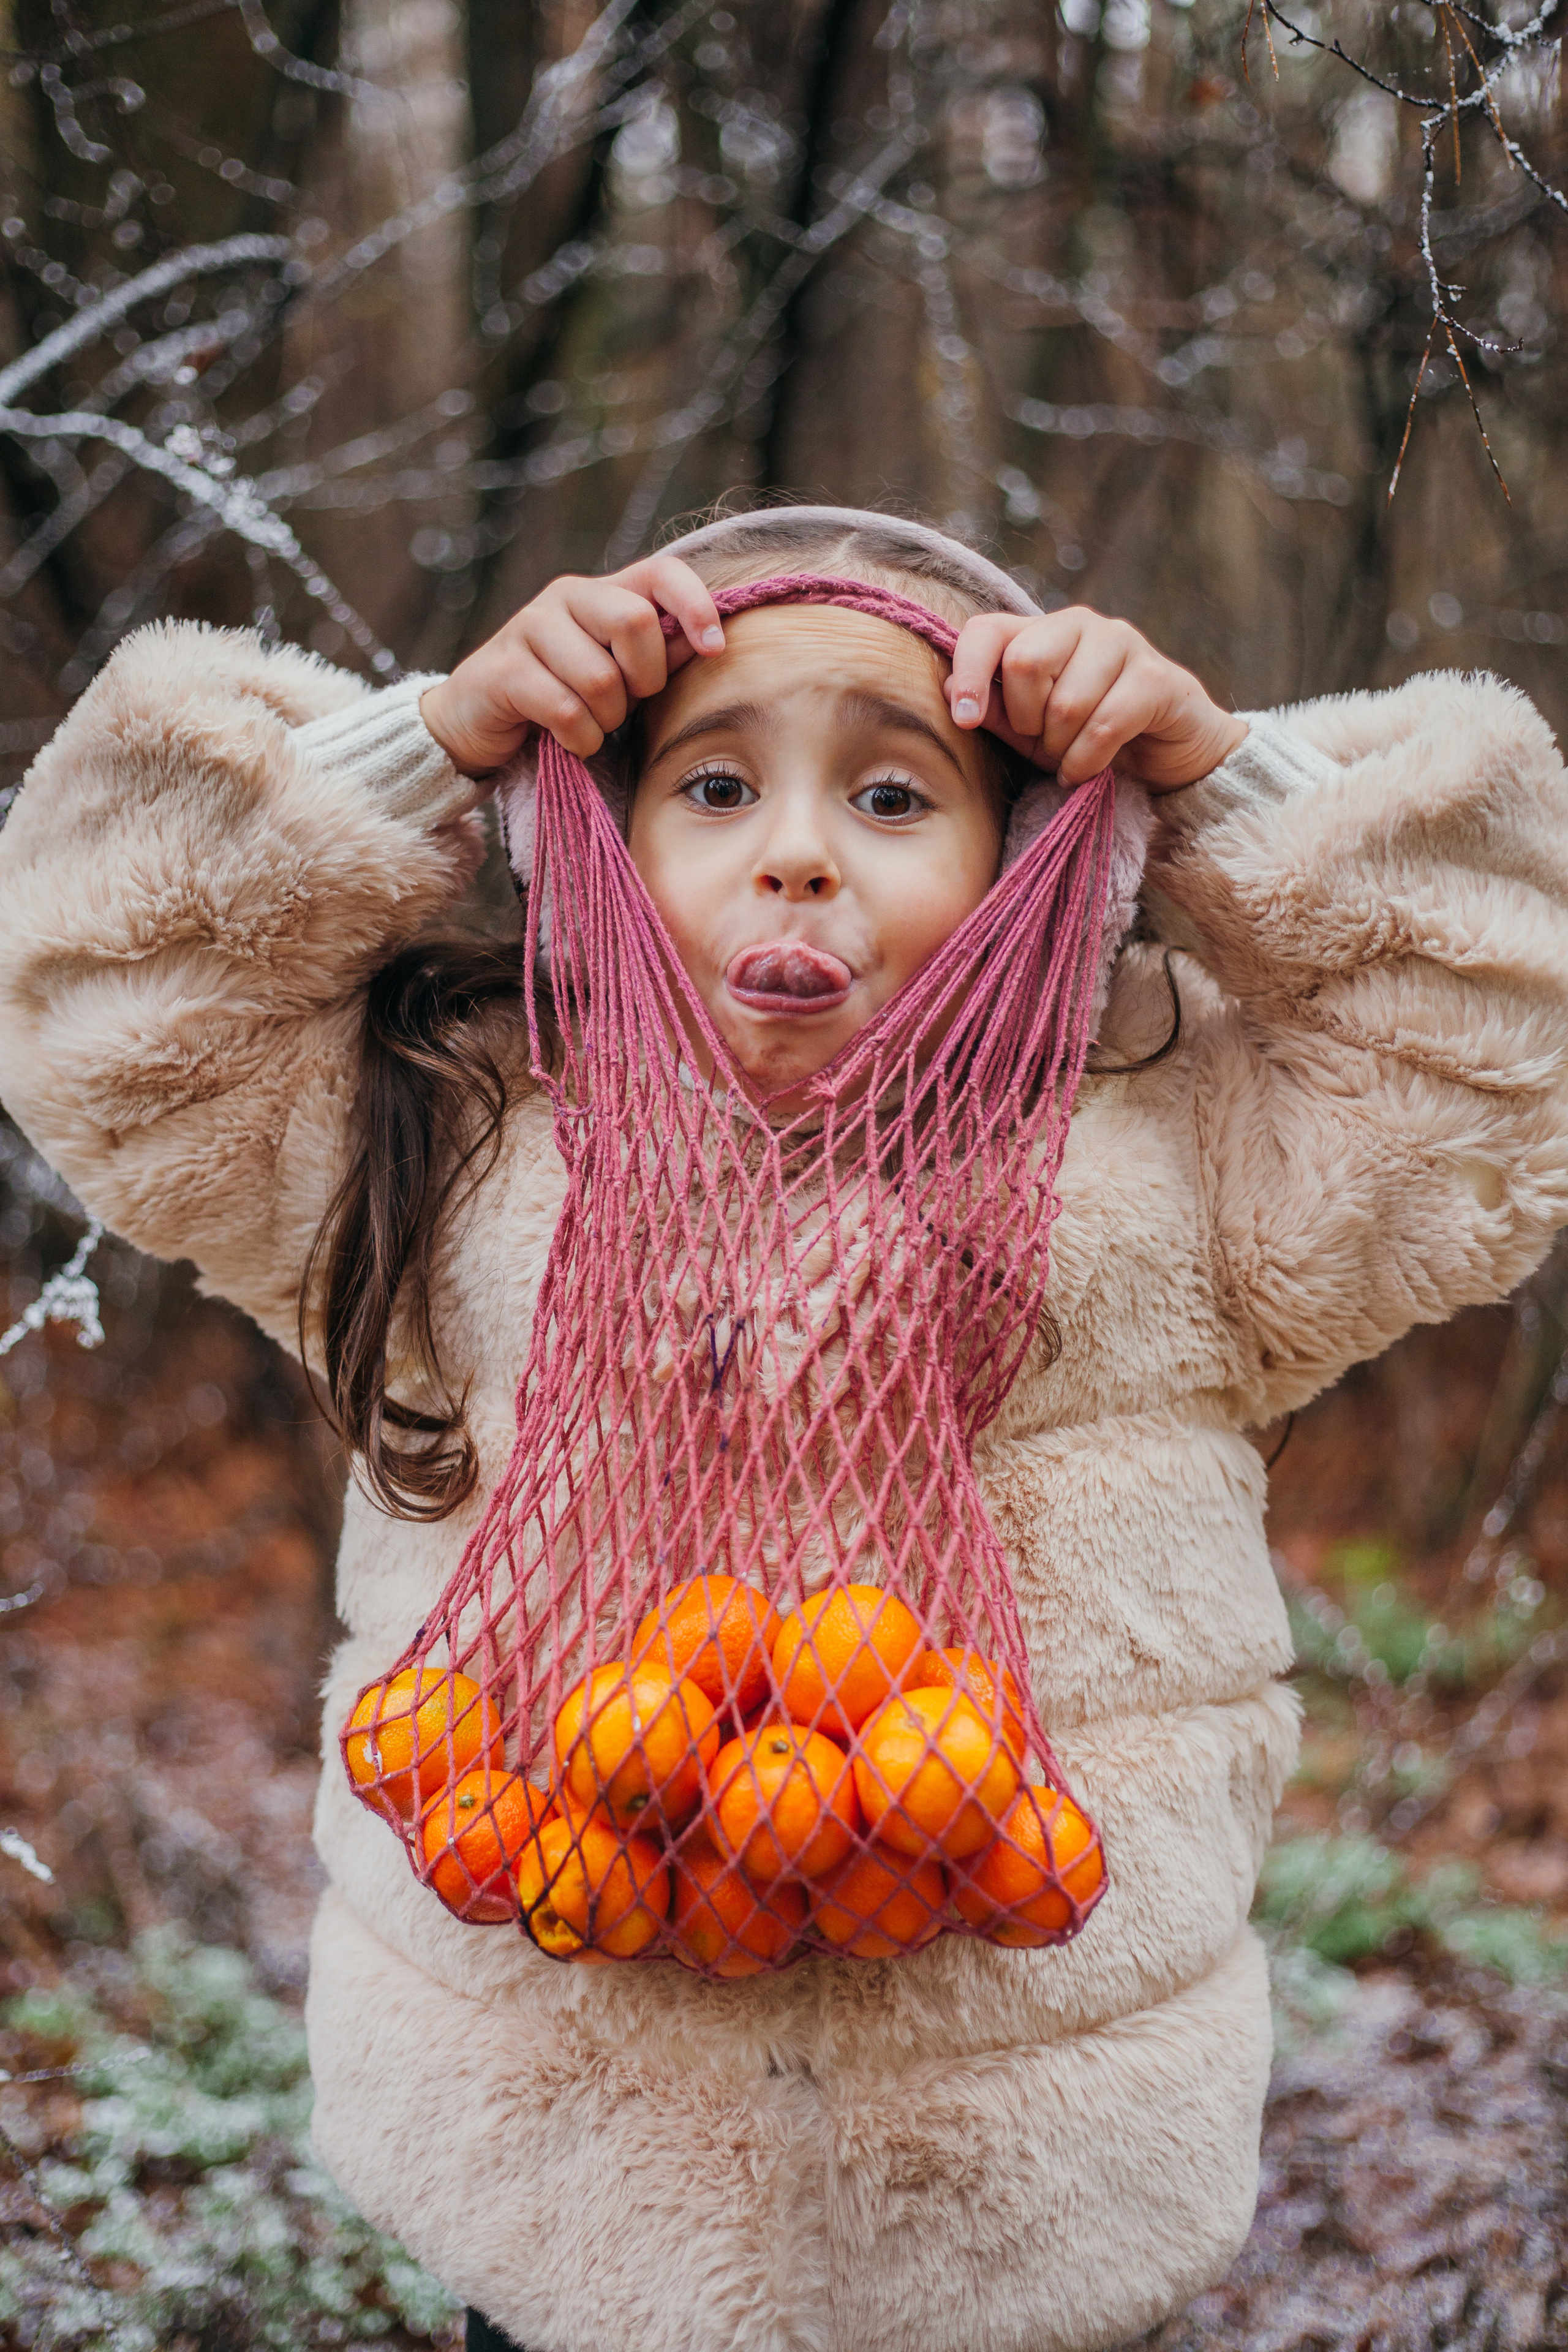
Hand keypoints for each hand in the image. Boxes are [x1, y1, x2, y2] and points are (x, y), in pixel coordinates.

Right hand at [418, 555, 725, 776]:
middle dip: (643, 679)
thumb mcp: (619, 674)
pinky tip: (567, 739)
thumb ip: (660, 655)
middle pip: (634, 623)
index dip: (696, 605)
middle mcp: (566, 596)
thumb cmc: (563, 696)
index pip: (662, 573)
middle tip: (626, 702)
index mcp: (603, 591)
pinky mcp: (503, 668)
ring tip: (589, 723)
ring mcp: (529, 626)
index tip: (713, 648)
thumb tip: (711, 641)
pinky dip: (579, 739)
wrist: (477, 721)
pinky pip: (566, 711)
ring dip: (606, 719)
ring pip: (600, 678)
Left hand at [944, 606, 1248, 790]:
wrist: (1169, 756)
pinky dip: (1088, 761)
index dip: (969, 674)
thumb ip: (993, 712)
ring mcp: (1123, 643)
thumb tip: (949, 691)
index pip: (986, 630)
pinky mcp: (1157, 677)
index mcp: (1041, 631)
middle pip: (1024, 664)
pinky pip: (1104, 725)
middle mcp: (1081, 624)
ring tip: (1073, 757)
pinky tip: (1090, 769)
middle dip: (1028, 721)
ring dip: (1062, 748)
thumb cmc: (1089, 740)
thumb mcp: (1030, 734)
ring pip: (1066, 702)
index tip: (965, 720)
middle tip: (1045, 742)